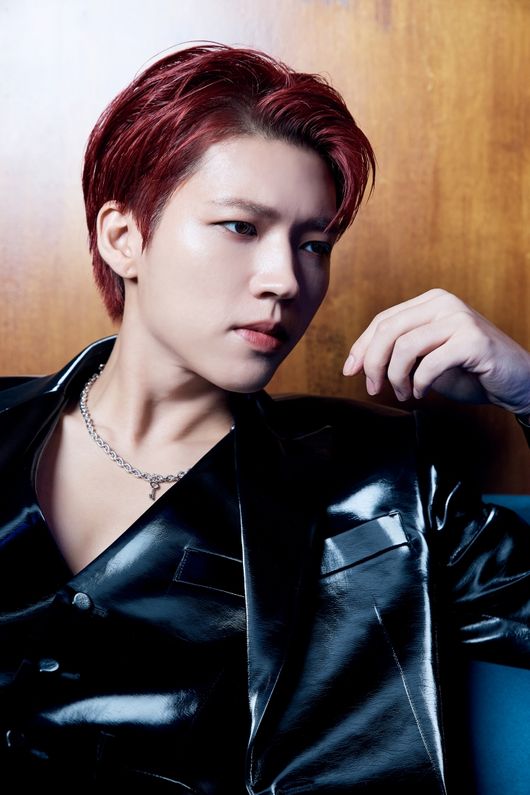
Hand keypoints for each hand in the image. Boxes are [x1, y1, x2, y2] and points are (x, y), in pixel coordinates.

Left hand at [342, 289, 529, 416]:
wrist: (516, 381)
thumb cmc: (470, 370)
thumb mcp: (426, 357)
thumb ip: (398, 352)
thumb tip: (359, 362)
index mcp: (430, 302)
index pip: (383, 320)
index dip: (362, 347)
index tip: (350, 371)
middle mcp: (444, 303)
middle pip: (388, 330)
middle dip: (373, 363)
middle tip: (373, 388)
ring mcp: (459, 318)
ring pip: (405, 346)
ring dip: (396, 377)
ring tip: (404, 394)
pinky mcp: (473, 340)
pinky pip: (430, 363)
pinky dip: (420, 383)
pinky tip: (422, 392)